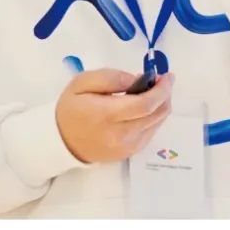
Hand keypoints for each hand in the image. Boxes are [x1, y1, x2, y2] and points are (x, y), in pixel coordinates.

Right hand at [55, 68, 173, 163]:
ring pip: (157, 124)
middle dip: (165, 95)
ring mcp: (127, 147)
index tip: (168, 76)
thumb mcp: (83, 82)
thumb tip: (137, 80)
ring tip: (153, 92)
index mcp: (107, 115)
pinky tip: (145, 108)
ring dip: (161, 105)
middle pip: (157, 115)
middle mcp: (120, 135)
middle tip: (162, 81)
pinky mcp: (129, 153)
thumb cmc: (72, 108)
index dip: (162, 89)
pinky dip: (153, 117)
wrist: (62, 141)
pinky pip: (150, 133)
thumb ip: (111, 78)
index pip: (145, 104)